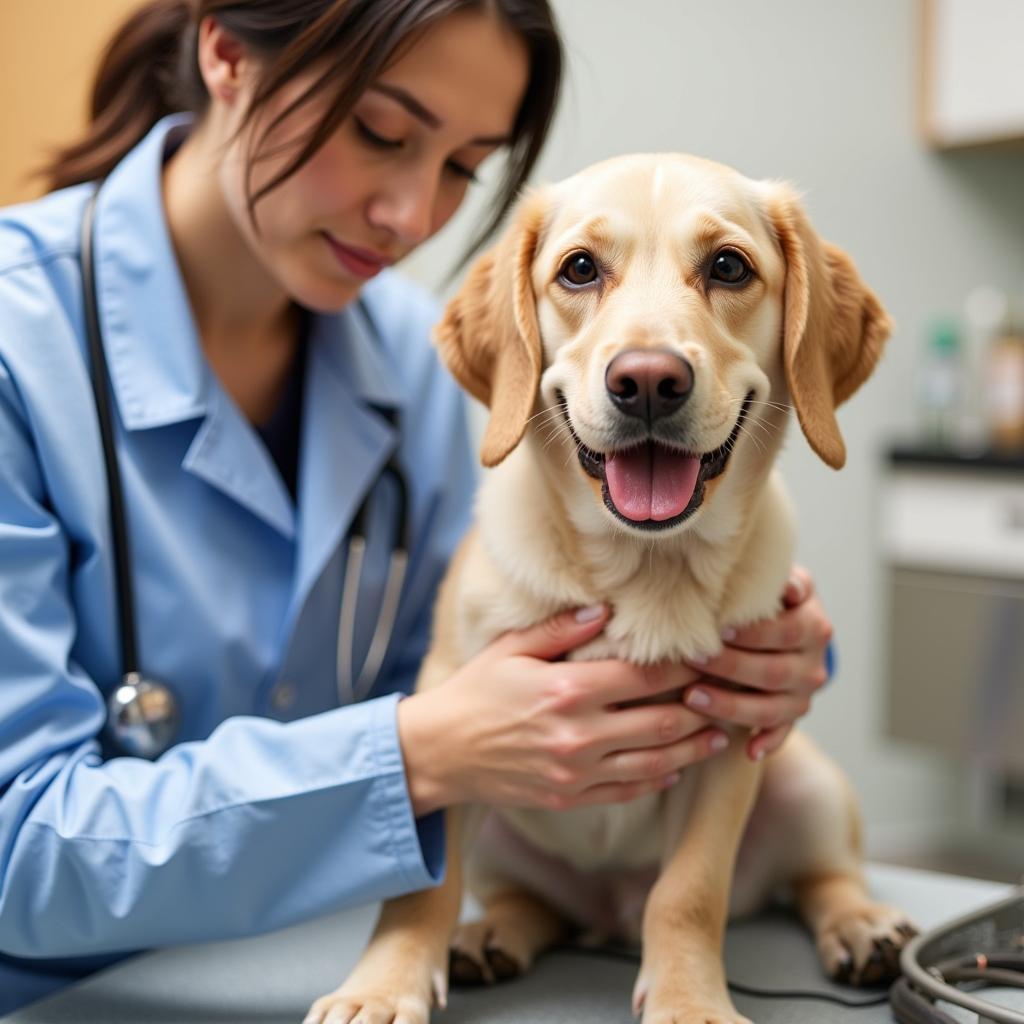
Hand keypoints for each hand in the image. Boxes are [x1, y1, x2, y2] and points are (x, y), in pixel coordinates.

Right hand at [397, 606, 727, 815]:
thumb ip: (561, 629)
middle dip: (701, 707)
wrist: (441, 752)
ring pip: (655, 762)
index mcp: (567, 690)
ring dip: (692, 748)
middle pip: (662, 721)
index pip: (645, 677)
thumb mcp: (511, 649)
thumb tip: (606, 609)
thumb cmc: (475, 692)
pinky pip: (628, 791)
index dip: (684, 667)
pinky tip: (677, 767)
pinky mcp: (570, 797)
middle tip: (727, 695)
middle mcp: (579, 734)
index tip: (709, 656)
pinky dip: (659, 780)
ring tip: (719, 736)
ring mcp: (577, 772)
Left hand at [682, 566, 832, 761]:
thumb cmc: (771, 598)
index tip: (718, 629)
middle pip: (773, 671)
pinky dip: (767, 743)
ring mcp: (803, 694)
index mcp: (813, 626)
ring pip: (771, 708)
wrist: (787, 626)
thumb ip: (779, 579)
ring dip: (731, 706)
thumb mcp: (778, 582)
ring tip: (692, 698)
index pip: (786, 631)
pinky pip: (782, 733)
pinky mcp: (792, 716)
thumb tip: (789, 587)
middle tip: (692, 660)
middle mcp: (813, 664)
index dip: (753, 633)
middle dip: (730, 667)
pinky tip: (747, 750)